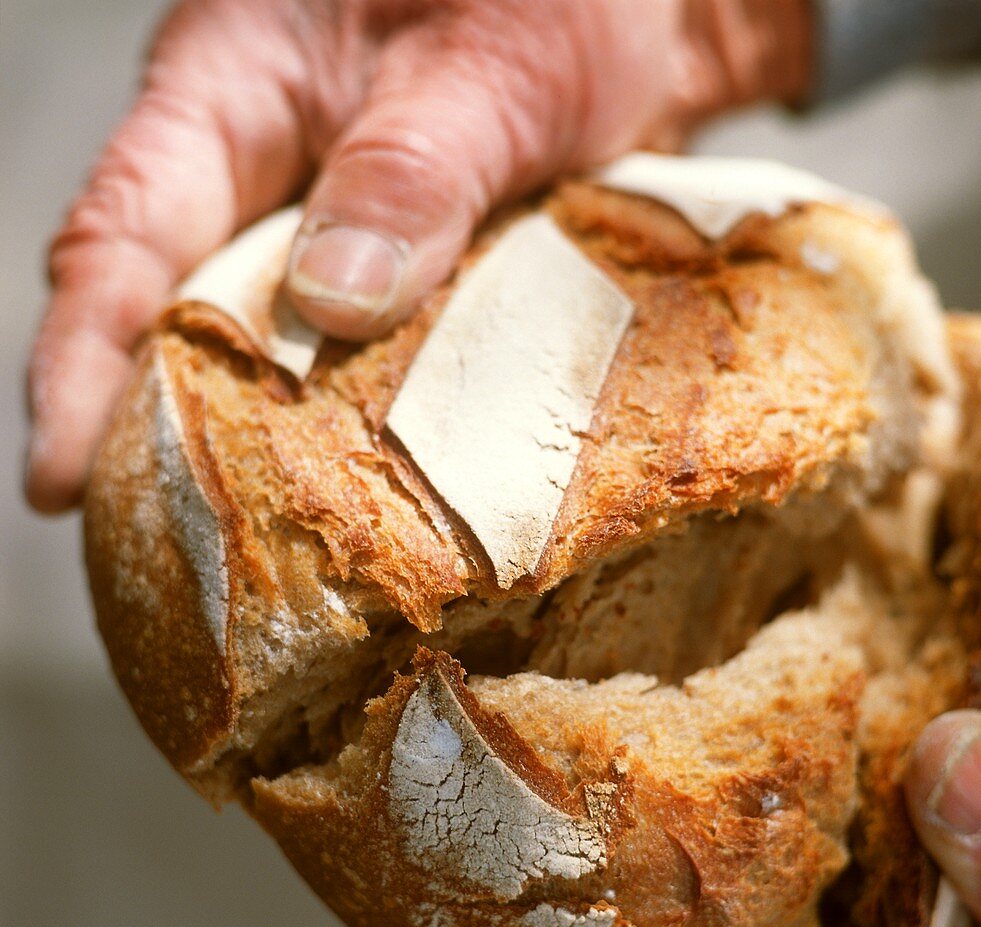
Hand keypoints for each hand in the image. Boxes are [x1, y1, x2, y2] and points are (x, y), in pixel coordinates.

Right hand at [24, 0, 810, 512]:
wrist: (648, 19)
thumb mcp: (495, 67)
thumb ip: (413, 167)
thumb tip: (333, 302)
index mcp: (245, 86)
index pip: (128, 231)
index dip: (81, 358)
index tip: (57, 476)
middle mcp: (274, 168)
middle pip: (180, 311)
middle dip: (155, 427)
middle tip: (158, 547)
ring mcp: (337, 224)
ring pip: (266, 348)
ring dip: (256, 439)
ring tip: (246, 546)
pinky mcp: (401, 268)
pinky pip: (355, 359)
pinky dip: (350, 423)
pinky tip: (359, 490)